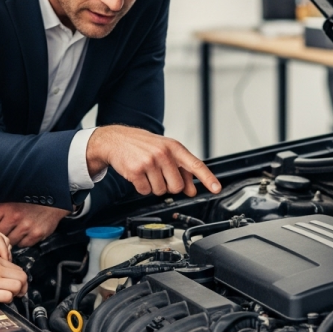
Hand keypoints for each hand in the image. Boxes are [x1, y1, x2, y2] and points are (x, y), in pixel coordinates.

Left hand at [0, 202, 69, 247]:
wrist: (53, 200)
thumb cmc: (29, 200)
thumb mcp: (9, 199)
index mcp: (4, 206)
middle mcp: (15, 216)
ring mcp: (26, 226)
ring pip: (9, 242)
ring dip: (10, 239)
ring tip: (14, 232)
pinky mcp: (36, 234)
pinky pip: (23, 244)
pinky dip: (22, 241)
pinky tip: (25, 233)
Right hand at [0, 256, 27, 303]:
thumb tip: (6, 274)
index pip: (17, 268)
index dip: (20, 278)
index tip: (18, 285)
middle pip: (22, 276)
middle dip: (23, 286)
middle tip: (19, 292)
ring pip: (18, 286)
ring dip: (17, 293)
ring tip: (11, 296)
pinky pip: (8, 296)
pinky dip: (9, 300)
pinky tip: (2, 300)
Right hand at [86, 125, 220, 196]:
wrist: (115, 140)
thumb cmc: (142, 145)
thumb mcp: (164, 151)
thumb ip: (180, 169)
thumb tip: (191, 189)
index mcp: (173, 147)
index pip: (195, 164)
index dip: (207, 178)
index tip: (216, 188)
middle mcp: (163, 154)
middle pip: (177, 186)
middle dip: (169, 185)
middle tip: (160, 174)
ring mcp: (149, 162)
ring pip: (160, 191)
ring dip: (154, 186)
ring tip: (147, 172)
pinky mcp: (136, 171)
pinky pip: (145, 191)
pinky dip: (141, 187)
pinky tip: (138, 175)